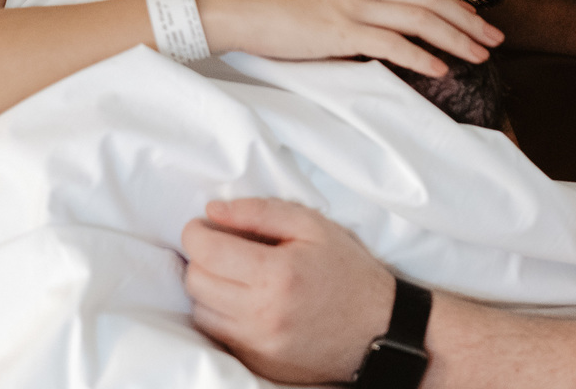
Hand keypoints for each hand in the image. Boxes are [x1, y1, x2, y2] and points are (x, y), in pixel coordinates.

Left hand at [182, 198, 395, 384]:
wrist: (379, 328)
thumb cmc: (347, 270)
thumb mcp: (312, 226)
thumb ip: (259, 212)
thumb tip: (213, 211)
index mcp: (276, 274)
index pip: (206, 251)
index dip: (197, 232)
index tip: (204, 226)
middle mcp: (261, 315)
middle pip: (196, 281)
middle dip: (202, 258)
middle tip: (222, 247)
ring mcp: (258, 345)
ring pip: (201, 311)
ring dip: (209, 288)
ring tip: (236, 275)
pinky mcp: (257, 364)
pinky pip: (217, 335)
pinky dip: (221, 315)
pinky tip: (245, 301)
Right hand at [193, 0, 503, 76]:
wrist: (234, 9)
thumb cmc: (272, 9)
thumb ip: (353, 5)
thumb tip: (379, 29)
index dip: (453, 3)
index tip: (477, 20)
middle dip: (468, 20)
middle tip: (495, 40)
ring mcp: (351, 4)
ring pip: (419, 19)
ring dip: (455, 38)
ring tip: (480, 56)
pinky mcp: (338, 29)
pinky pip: (391, 43)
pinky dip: (421, 56)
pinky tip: (441, 69)